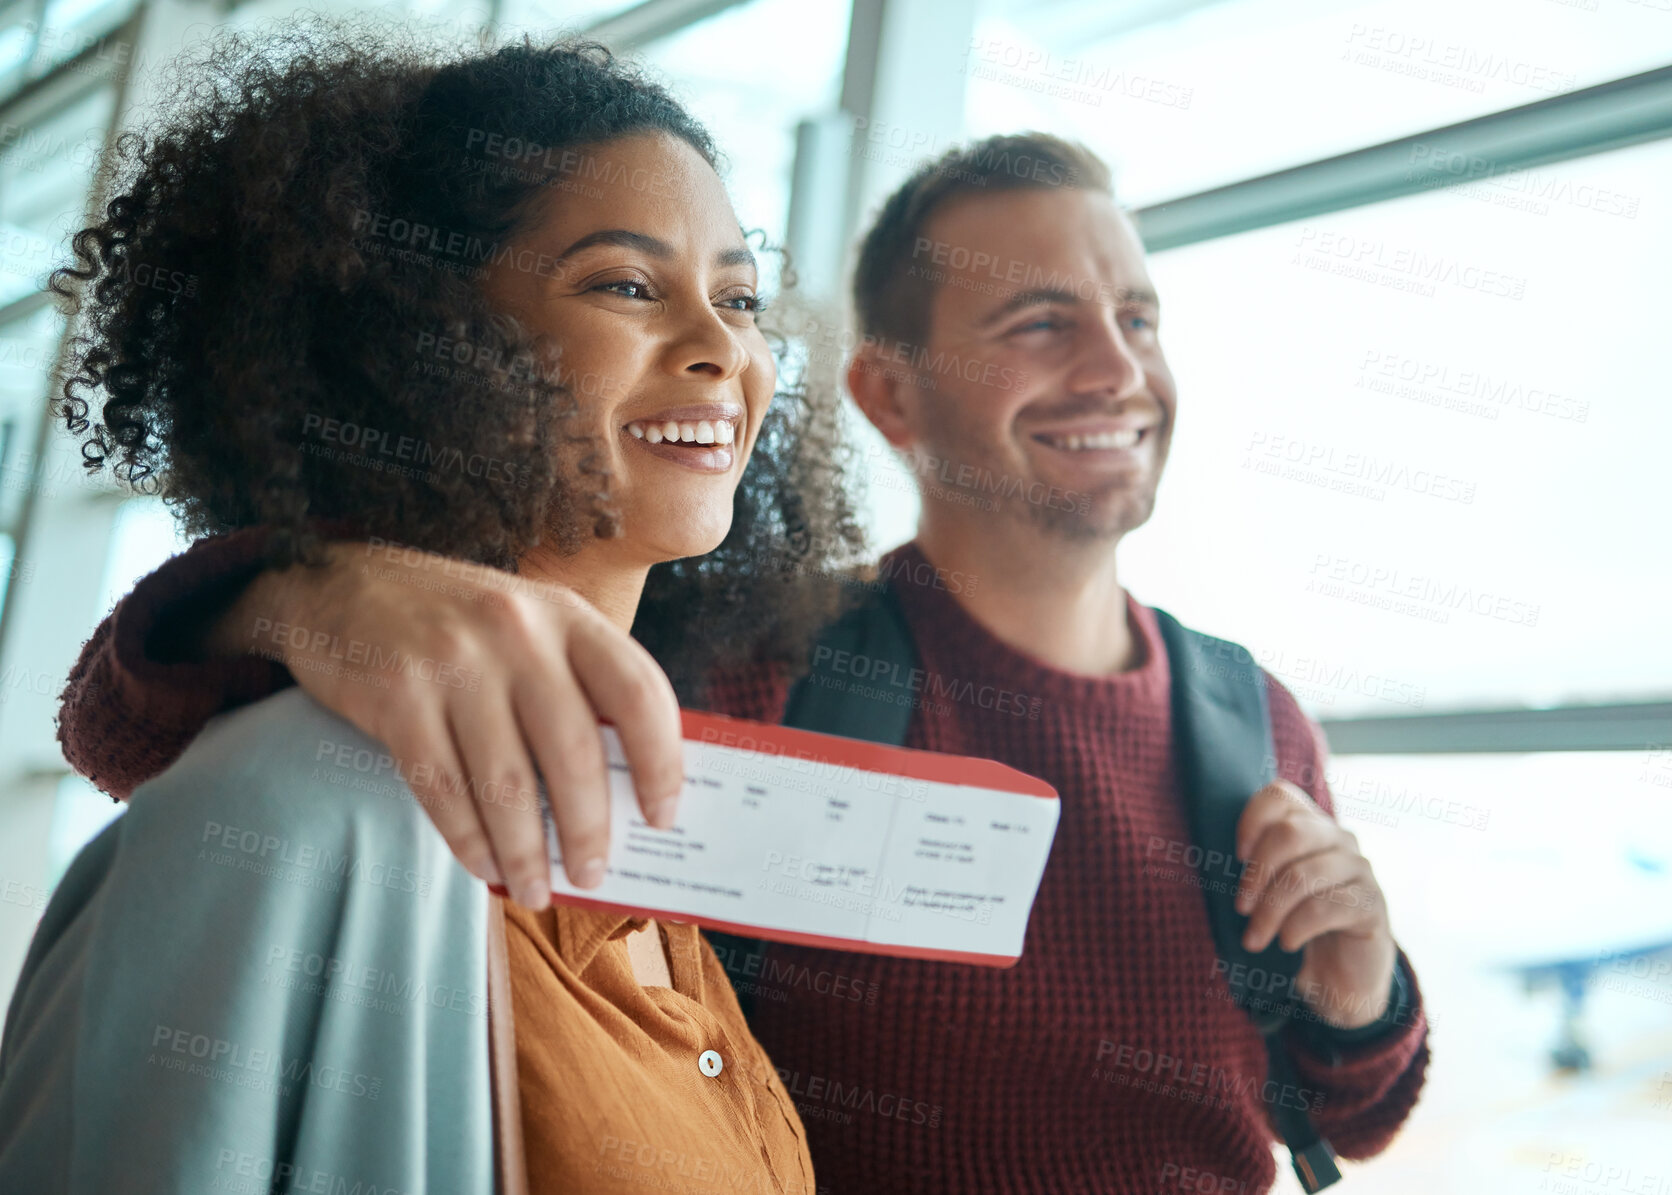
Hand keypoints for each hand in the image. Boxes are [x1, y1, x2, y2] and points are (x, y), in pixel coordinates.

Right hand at [214, 541, 685, 908]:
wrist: (338, 583)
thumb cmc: (456, 622)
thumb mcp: (529, 625)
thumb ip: (576, 686)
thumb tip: (623, 792)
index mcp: (566, 616)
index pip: (639, 692)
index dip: (661, 762)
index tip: (662, 818)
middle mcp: (517, 632)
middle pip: (574, 752)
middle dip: (589, 830)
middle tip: (592, 875)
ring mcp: (454, 662)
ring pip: (507, 784)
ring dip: (526, 852)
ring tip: (535, 891)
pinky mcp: (397, 695)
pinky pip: (442, 789)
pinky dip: (468, 840)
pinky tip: (484, 866)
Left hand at [1234, 781, 1396, 1029]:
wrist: (1342, 974)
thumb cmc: (1296, 922)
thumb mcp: (1270, 888)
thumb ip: (1253, 864)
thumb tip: (1215, 856)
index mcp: (1311, 825)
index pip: (1281, 795)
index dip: (1252, 820)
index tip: (1237, 857)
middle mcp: (1340, 839)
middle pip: (1289, 833)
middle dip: (1256, 874)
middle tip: (1241, 908)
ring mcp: (1360, 870)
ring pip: (1303, 875)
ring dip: (1269, 911)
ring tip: (1255, 938)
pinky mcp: (1372, 904)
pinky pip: (1324, 907)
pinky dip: (1296, 927)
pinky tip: (1287, 943)